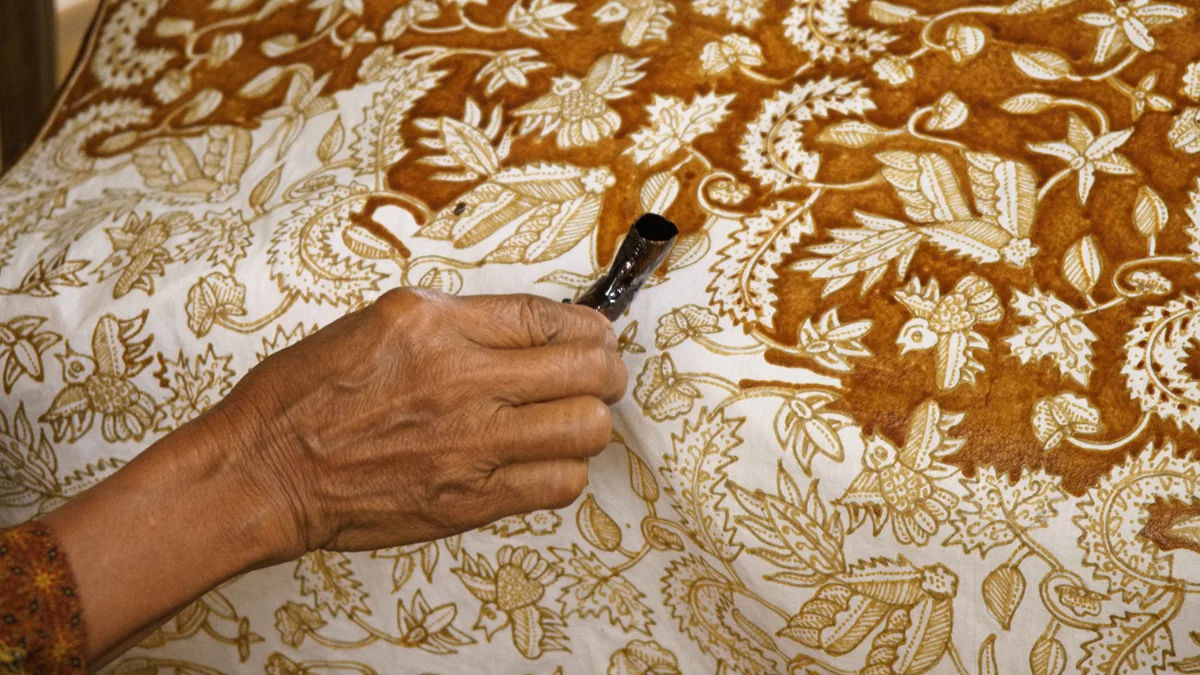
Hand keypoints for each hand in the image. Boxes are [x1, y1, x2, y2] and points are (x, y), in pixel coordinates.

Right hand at [209, 289, 627, 557]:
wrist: (264, 471)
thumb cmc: (307, 397)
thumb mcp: (378, 324)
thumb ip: (457, 323)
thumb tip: (529, 329)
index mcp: (432, 324)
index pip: (547, 315)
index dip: (590, 325)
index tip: (598, 333)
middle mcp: (457, 378)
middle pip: (586, 369)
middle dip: (608, 370)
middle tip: (601, 375)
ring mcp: (467, 442)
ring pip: (585, 428)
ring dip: (589, 422)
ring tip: (571, 420)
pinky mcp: (468, 499)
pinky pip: (559, 483)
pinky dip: (563, 470)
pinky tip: (542, 460)